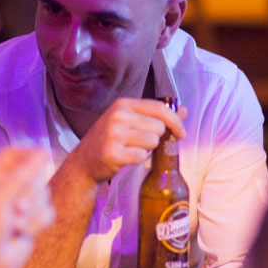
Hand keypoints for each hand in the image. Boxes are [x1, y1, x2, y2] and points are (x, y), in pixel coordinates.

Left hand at [0, 148, 53, 267]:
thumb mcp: (0, 198)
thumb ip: (23, 175)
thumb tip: (43, 153)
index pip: (14, 154)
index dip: (30, 152)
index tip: (46, 155)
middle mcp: (6, 190)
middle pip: (34, 175)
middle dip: (32, 191)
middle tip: (18, 208)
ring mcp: (19, 207)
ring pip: (44, 195)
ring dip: (34, 211)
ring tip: (17, 224)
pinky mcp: (31, 222)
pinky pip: (48, 213)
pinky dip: (38, 223)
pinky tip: (24, 233)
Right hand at [69, 98, 186, 183]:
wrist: (84, 162)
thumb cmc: (109, 140)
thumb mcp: (130, 122)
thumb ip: (156, 115)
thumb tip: (183, 110)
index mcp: (123, 105)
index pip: (159, 108)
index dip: (175, 121)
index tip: (181, 133)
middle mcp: (117, 116)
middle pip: (158, 127)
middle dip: (156, 138)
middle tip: (140, 143)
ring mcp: (114, 134)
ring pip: (152, 142)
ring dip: (147, 150)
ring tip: (131, 149)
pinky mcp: (113, 153)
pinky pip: (141, 157)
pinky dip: (138, 160)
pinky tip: (125, 158)